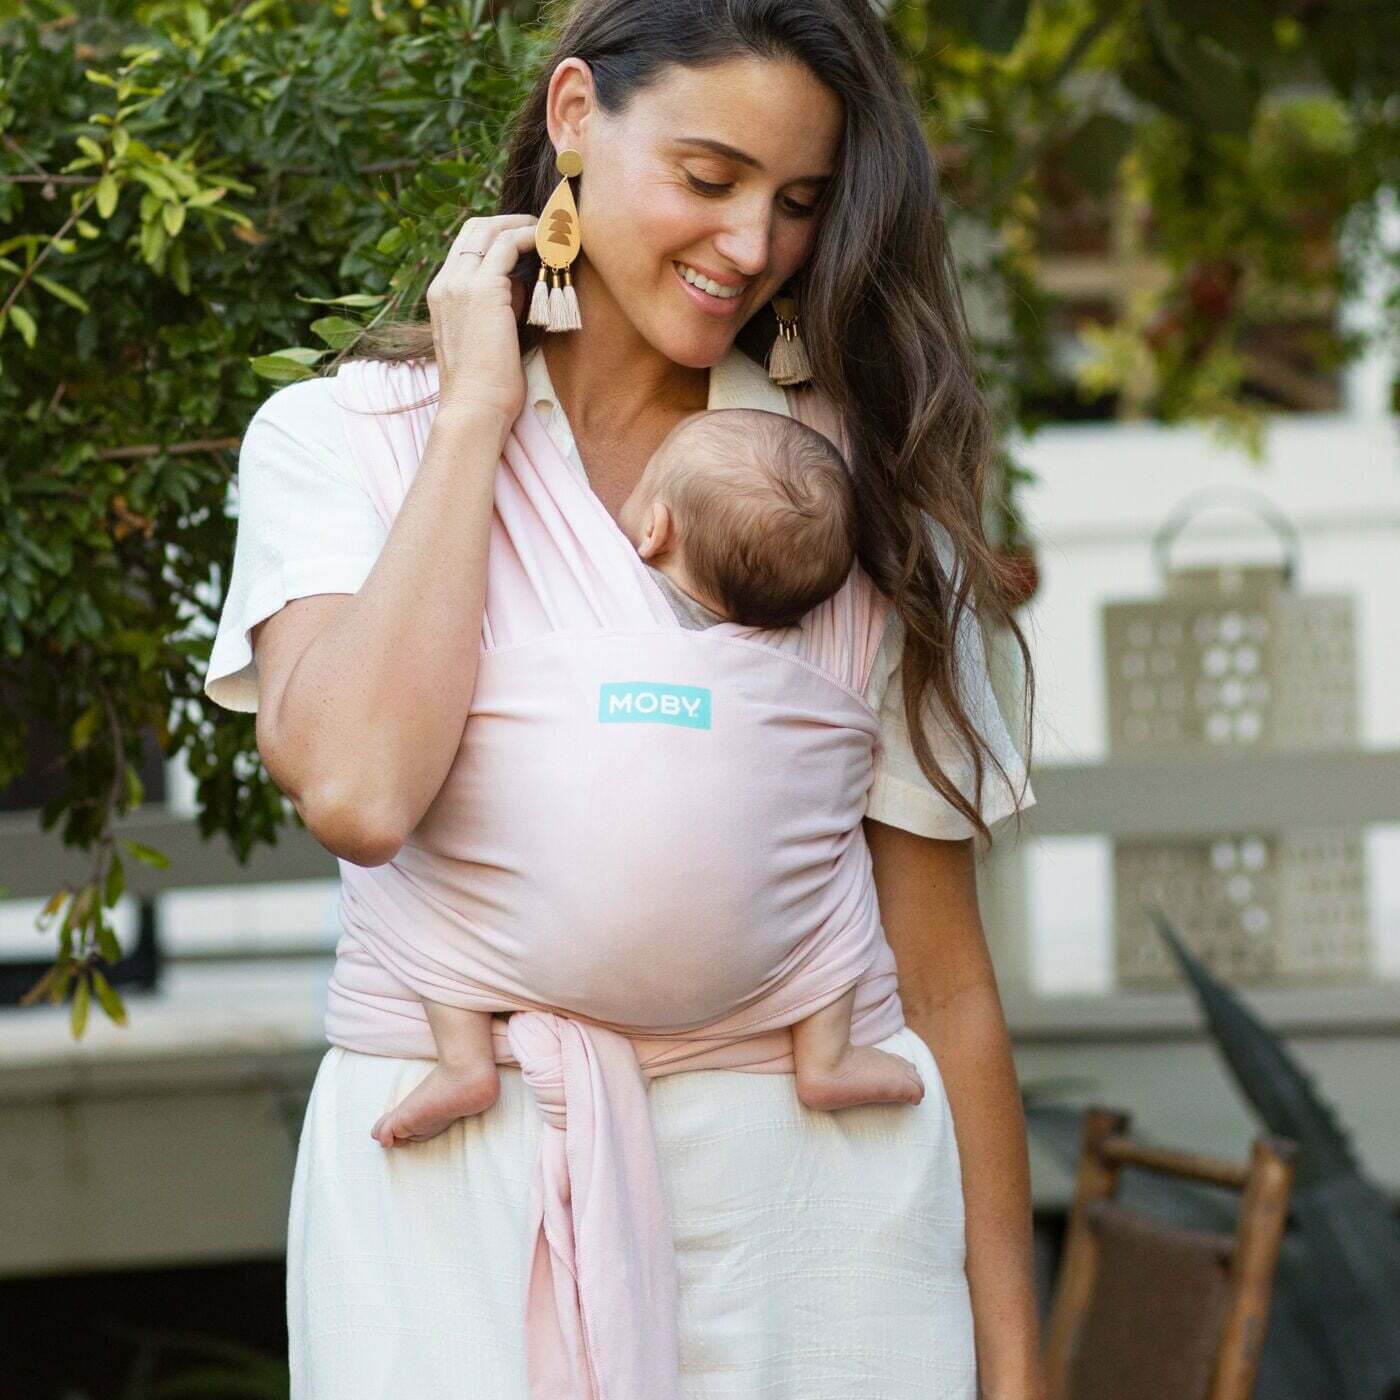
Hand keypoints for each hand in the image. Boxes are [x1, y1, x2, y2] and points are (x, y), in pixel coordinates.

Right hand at [427, 212, 538, 426]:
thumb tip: (524, 284)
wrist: (474, 408)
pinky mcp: (483, 289)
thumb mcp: (491, 336)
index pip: (467, 247)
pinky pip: (509, 245)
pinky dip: (533, 238)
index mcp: (442, 295)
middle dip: (511, 222)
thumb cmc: (487, 386)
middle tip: (544, 228)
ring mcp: (460, 283)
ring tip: (554, 233)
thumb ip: (501, 306)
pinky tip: (553, 245)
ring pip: (491, 229)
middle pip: (475, 228)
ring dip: (525, 226)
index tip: (528, 241)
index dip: (498, 236)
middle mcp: (446, 283)